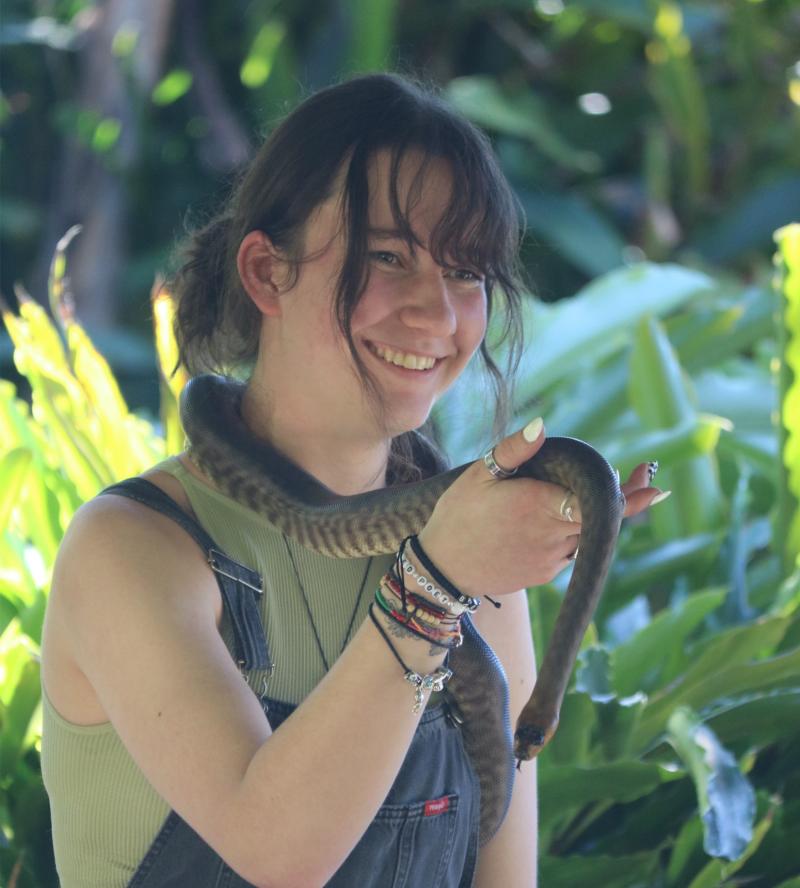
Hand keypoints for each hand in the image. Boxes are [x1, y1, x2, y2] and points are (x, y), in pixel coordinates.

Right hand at [418, 424, 668, 598]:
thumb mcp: (479, 474)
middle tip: (643, 476)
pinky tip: (545, 522)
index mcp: (538, 505)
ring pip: (585, 533)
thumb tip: (543, 425)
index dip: (628, 496)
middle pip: (600, 518)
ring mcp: (551, 558)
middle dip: (625, 499)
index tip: (654, 486)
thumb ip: (514, 449)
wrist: (442, 568)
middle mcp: (552, 535)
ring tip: (576, 496)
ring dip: (591, 516)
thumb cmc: (458, 514)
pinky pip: (569, 550)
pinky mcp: (545, 574)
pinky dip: (568, 532)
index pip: (594, 501)